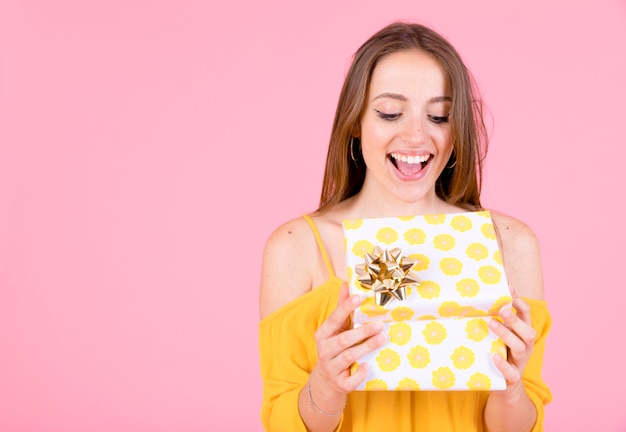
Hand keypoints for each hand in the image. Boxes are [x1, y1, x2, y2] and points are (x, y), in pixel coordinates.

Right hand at [310, 283, 385, 402]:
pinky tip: (369, 365)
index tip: (358, 298)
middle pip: (343, 340)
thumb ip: (341, 308)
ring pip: (349, 357)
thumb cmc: (334, 349)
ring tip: (383, 338)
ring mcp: (331, 368)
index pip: (333, 319)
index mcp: (323, 335)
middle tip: (380, 324)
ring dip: (367, 347)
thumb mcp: (335, 330)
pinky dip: (359, 373)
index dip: (345, 308)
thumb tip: (345, 284)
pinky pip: (350, 379)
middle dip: (362, 332)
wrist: (326, 382)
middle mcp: (324, 351)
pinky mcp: (340, 384)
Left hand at [488, 286, 535, 393]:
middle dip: (515, 319)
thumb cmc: (500, 352)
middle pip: (528, 331)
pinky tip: (494, 356)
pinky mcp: (512, 378)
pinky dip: (503, 364)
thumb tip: (477, 296)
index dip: (519, 301)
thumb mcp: (500, 335)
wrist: (506, 386)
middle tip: (501, 309)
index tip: (509, 288)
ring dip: (507, 335)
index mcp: (523, 333)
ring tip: (491, 324)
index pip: (526, 314)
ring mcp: (521, 362)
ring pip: (521, 348)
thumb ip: (494, 319)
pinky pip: (511, 372)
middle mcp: (526, 346)